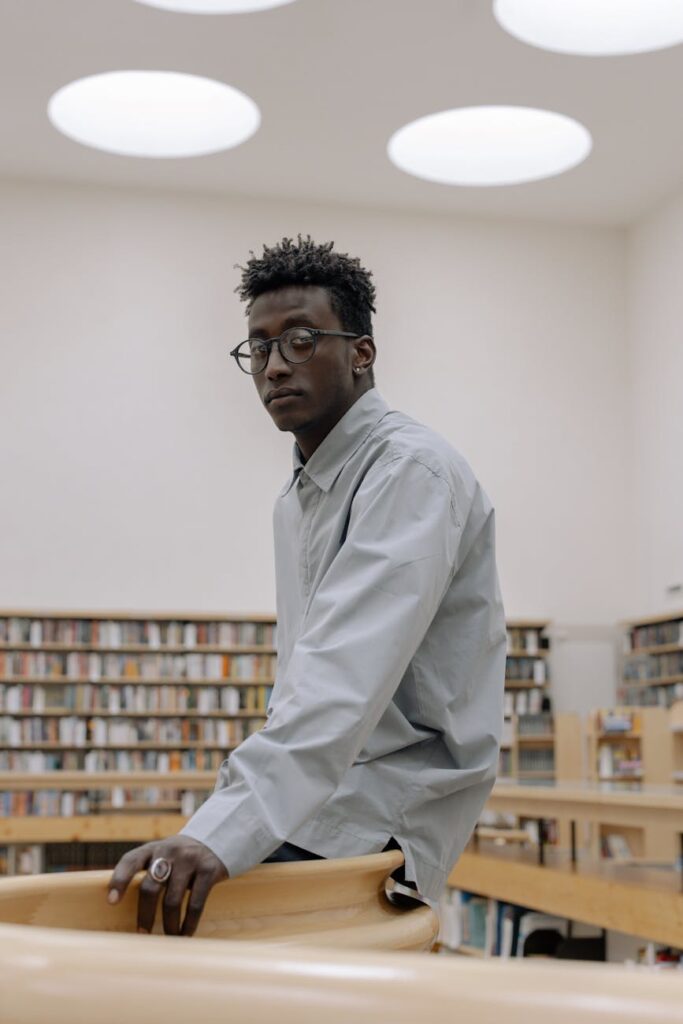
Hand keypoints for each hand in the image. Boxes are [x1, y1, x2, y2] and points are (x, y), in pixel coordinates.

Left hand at [107, 835, 228, 936]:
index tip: (111, 902)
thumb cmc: (179, 856)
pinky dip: (188, 923)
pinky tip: (185, 933)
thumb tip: (121, 907)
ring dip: (168, 924)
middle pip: (150, 887)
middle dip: (145, 915)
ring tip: (168, 937)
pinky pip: (195, 903)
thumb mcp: (162, 854)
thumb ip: (147, 871)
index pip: (131, 861)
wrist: (217, 838)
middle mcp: (169, 851)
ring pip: (172, 900)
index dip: (119, 880)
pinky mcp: (208, 870)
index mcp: (153, 848)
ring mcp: (190, 860)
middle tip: (142, 933)